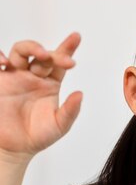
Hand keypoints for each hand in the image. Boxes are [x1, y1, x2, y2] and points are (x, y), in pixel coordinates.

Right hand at [0, 33, 81, 162]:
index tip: (76, 37)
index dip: (67, 48)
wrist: (14, 148)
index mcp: (50, 83)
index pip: (59, 62)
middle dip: (51, 53)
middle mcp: (32, 76)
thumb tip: (80, 94)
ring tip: (41, 54)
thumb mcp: (60, 125)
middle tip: (60, 59)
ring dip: (30, 48)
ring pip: (20, 52)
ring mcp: (15, 76)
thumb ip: (71, 111)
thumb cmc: (38, 136)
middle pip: (41, 54)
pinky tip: (5, 61)